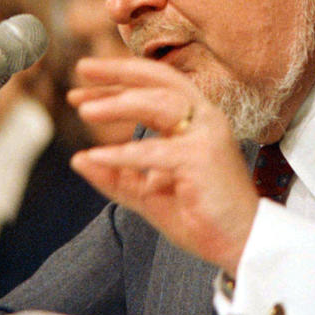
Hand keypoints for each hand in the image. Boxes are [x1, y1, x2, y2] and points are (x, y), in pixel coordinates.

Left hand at [67, 56, 258, 274]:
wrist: (238, 245)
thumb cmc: (198, 217)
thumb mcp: (147, 193)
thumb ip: (115, 176)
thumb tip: (76, 160)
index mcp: (193, 121)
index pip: (153, 87)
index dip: (116, 83)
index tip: (78, 91)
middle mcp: (204, 119)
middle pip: (158, 80)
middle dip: (118, 71)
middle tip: (83, 68)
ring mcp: (206, 135)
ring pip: (158, 102)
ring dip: (118, 103)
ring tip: (84, 111)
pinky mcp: (203, 158)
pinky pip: (155, 150)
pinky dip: (122, 153)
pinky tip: (95, 156)